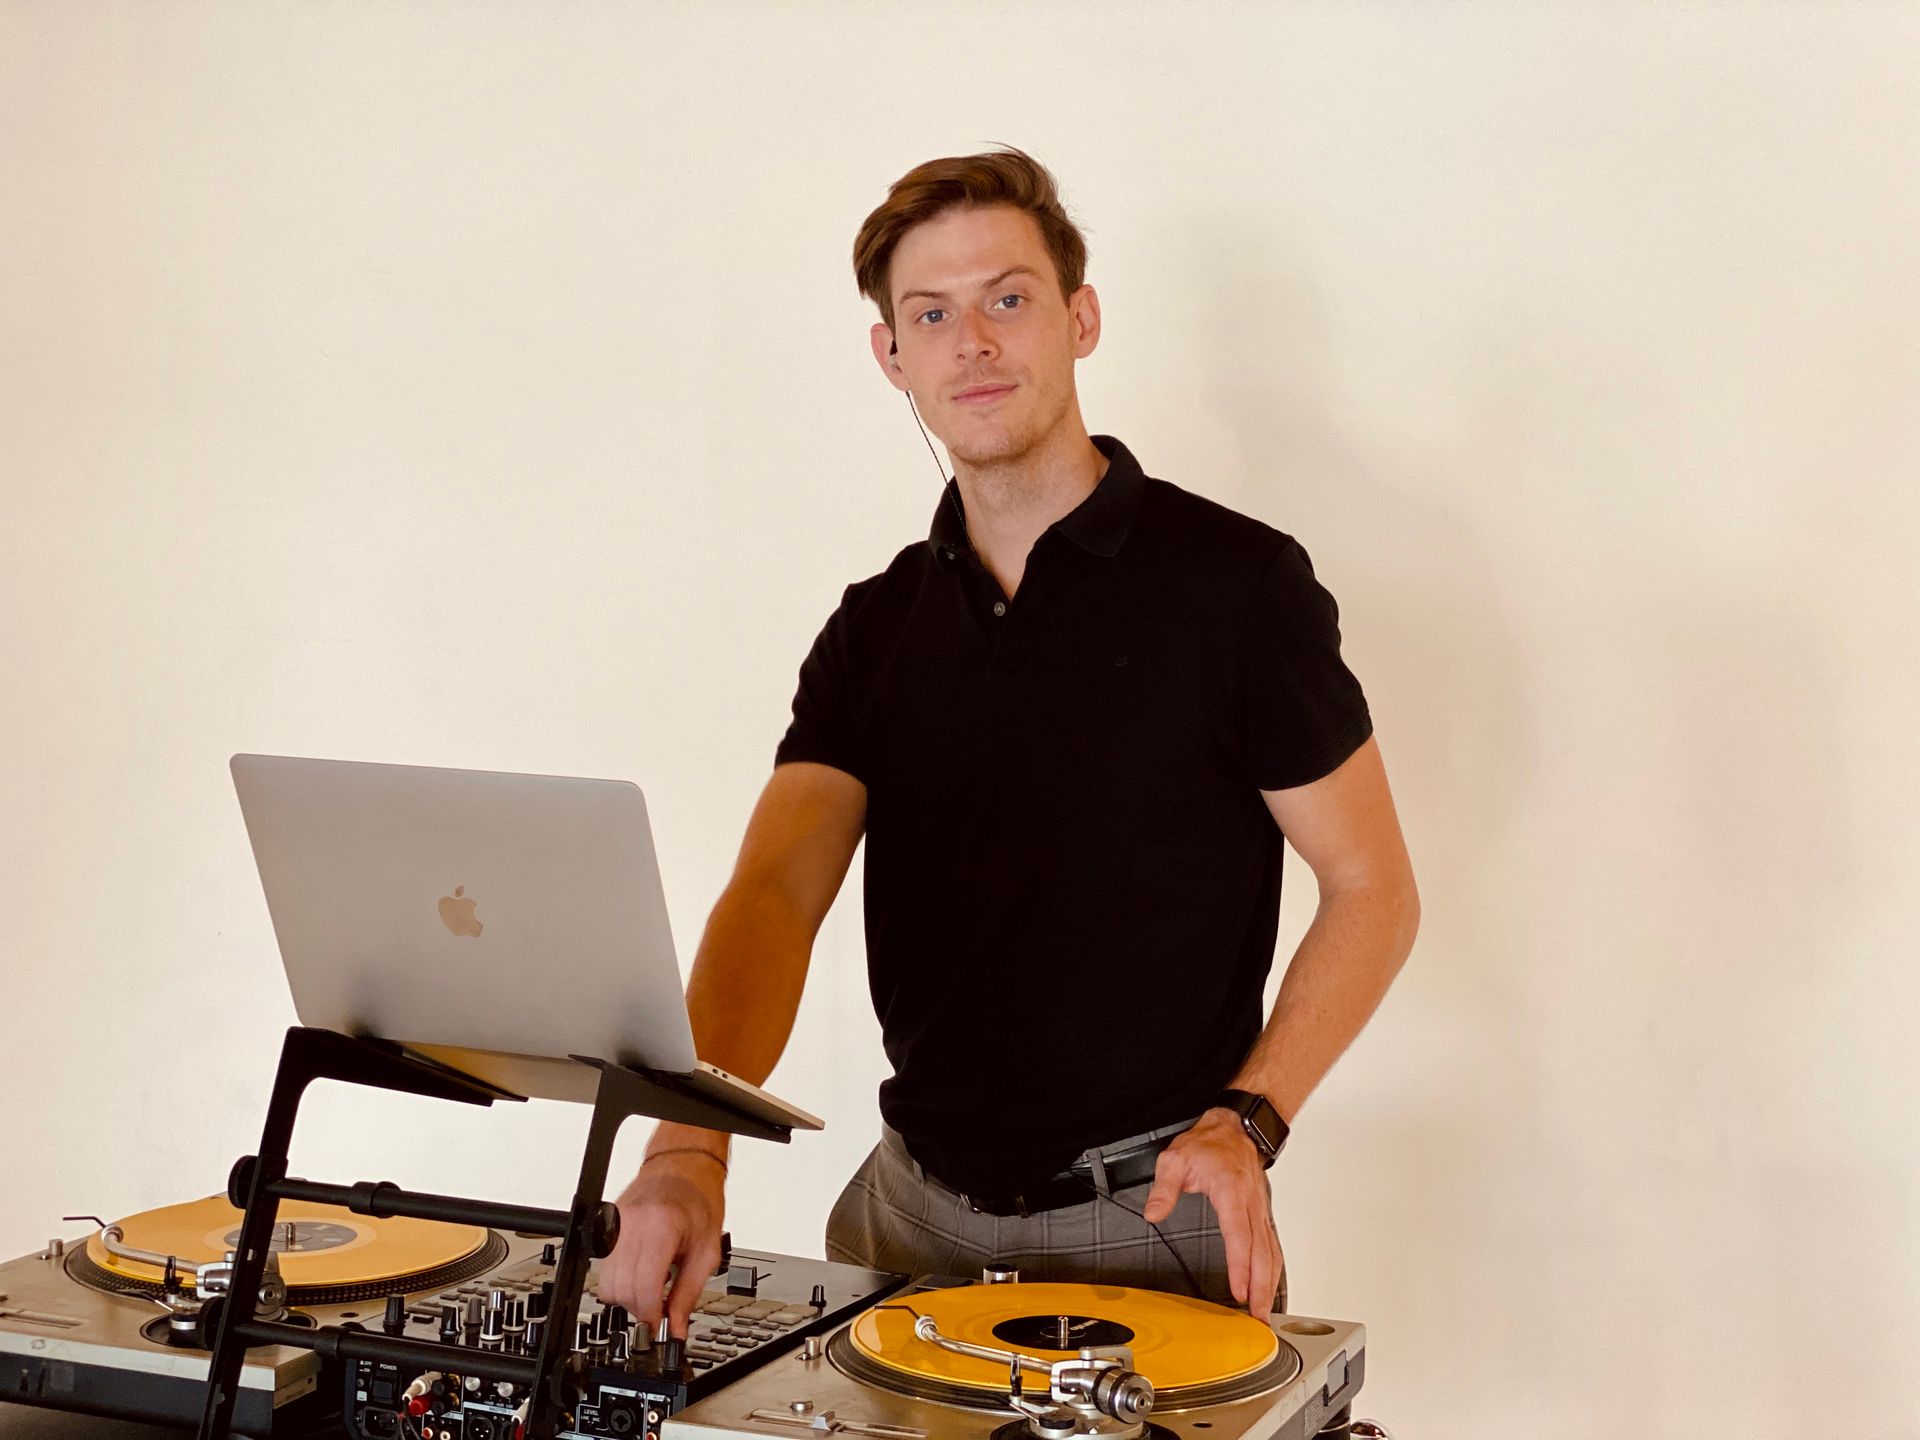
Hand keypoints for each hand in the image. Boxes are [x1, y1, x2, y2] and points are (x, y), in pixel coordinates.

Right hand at [595, 1149, 726, 1339]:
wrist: (683, 1168)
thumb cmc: (699, 1200)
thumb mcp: (707, 1250)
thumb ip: (689, 1294)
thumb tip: (676, 1329)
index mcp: (660, 1228)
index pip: (643, 1287)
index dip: (651, 1315)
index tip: (659, 1326)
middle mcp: (631, 1225)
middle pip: (620, 1290)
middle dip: (639, 1308)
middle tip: (660, 1308)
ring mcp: (614, 1225)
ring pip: (605, 1284)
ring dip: (628, 1296)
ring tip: (653, 1286)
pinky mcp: (605, 1227)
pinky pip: (602, 1269)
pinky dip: (620, 1280)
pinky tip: (641, 1272)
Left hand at [1140, 1109, 1283, 1320]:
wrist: (1236, 1128)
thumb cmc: (1209, 1144)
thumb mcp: (1176, 1158)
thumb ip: (1164, 1187)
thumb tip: (1153, 1213)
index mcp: (1231, 1192)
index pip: (1239, 1236)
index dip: (1241, 1266)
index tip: (1240, 1291)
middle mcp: (1251, 1204)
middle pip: (1262, 1252)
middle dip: (1262, 1287)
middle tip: (1258, 1318)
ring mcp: (1260, 1210)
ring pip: (1272, 1252)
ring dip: (1270, 1283)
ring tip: (1265, 1312)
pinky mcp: (1262, 1214)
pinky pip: (1272, 1245)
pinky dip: (1273, 1270)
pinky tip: (1268, 1286)